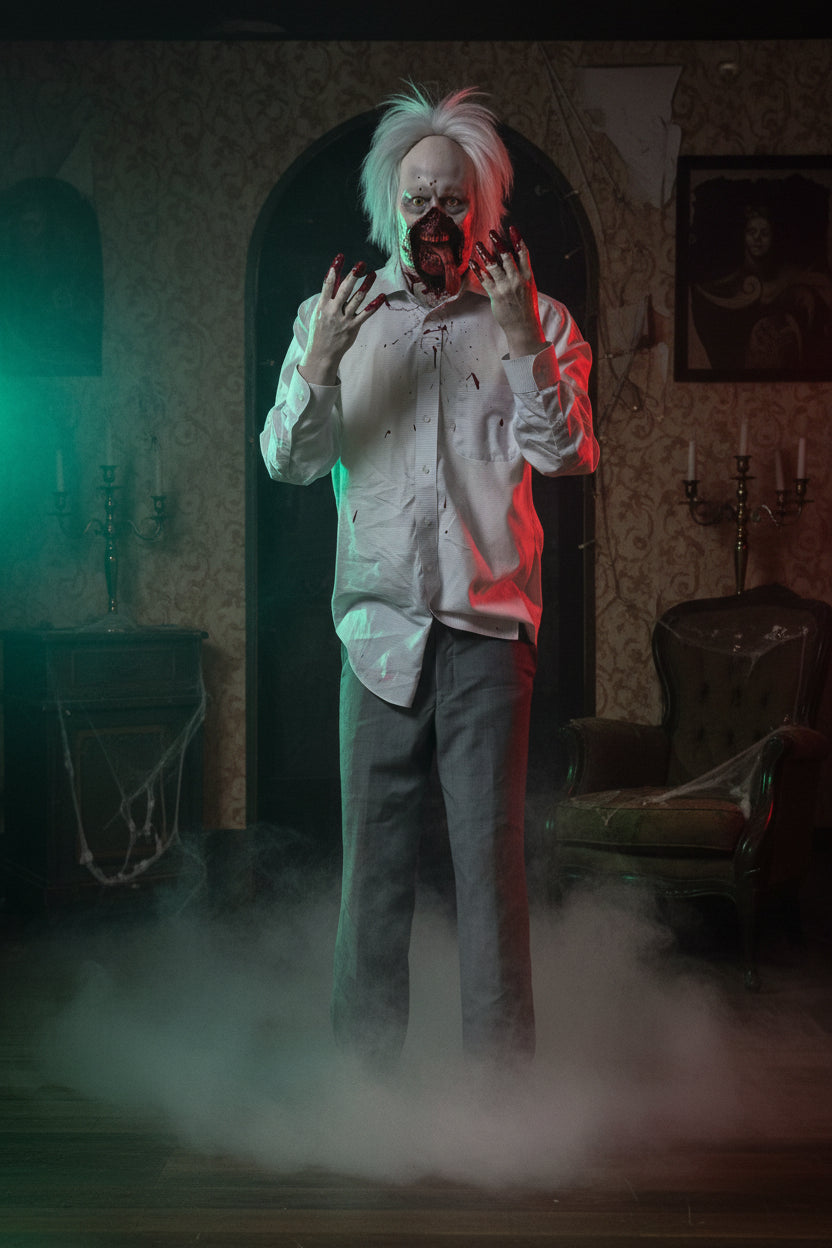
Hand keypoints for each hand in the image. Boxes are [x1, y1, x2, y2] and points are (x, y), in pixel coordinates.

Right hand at [299, 255, 386, 384]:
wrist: (322, 353)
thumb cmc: (321, 330)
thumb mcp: (320, 312)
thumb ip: (328, 296)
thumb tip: (335, 278)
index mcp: (322, 305)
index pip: (328, 284)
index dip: (334, 269)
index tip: (340, 257)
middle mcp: (333, 311)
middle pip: (344, 290)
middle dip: (353, 276)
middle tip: (360, 264)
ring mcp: (344, 320)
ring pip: (356, 300)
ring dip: (366, 286)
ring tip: (372, 274)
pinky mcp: (353, 328)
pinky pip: (365, 315)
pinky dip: (374, 306)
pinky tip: (382, 297)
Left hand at [469, 227, 546, 357]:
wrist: (523, 327)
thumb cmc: (525, 306)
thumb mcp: (528, 287)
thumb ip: (520, 272)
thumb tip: (509, 258)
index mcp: (528, 276)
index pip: (524, 253)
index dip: (518, 239)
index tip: (512, 228)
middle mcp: (517, 280)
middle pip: (507, 256)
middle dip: (498, 242)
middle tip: (491, 232)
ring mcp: (505, 288)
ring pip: (493, 266)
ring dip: (484, 253)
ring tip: (477, 244)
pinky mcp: (495, 296)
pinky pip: (484, 280)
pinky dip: (477, 269)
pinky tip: (471, 262)